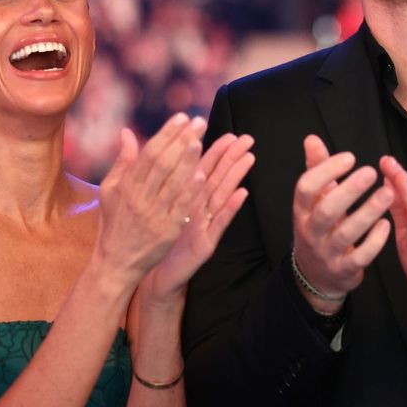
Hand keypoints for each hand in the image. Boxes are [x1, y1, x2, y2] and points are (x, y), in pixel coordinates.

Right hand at [96, 114, 207, 284]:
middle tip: (199, 122)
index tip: (181, 117)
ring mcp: (153, 215)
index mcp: (126, 186)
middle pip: (162, 164)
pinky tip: (201, 175)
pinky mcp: (166, 232)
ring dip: (187, 161)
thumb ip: (122, 161)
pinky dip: (190, 192)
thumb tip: (126, 132)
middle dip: (181, 140)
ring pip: (172, 183)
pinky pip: (180, 208)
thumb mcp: (110, 191)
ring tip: (200, 140)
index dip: (166, 133)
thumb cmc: (114, 223)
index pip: (148, 153)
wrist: (116, 262)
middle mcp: (139, 198)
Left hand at [142, 132, 255, 303]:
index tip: (229, 133)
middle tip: (247, 138)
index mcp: (187, 198)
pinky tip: (242, 194)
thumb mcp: (161, 208)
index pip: (203, 169)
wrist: (157, 273)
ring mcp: (205, 225)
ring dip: (236, 177)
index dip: (216, 151)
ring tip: (249, 158)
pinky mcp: (207, 243)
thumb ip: (164, 182)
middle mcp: (200, 209)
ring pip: (222, 195)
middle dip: (232, 157)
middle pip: (217, 178)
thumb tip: (164, 155)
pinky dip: (231, 208)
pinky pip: (219, 223)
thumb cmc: (160, 239)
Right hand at [291, 135, 392, 313]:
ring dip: (368, 212)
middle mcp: (310, 232)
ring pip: (346, 233)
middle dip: (349, 190)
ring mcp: (327, 252)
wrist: (316, 275)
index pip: (305, 188)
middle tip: (371, 172)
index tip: (350, 157)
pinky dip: (374, 241)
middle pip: (326, 210)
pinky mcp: (344, 269)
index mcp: (301, 211)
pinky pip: (360, 256)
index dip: (325, 171)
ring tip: (388, 193)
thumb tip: (312, 138)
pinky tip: (387, 224)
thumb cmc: (319, 228)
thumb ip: (316, 169)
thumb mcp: (314, 201)